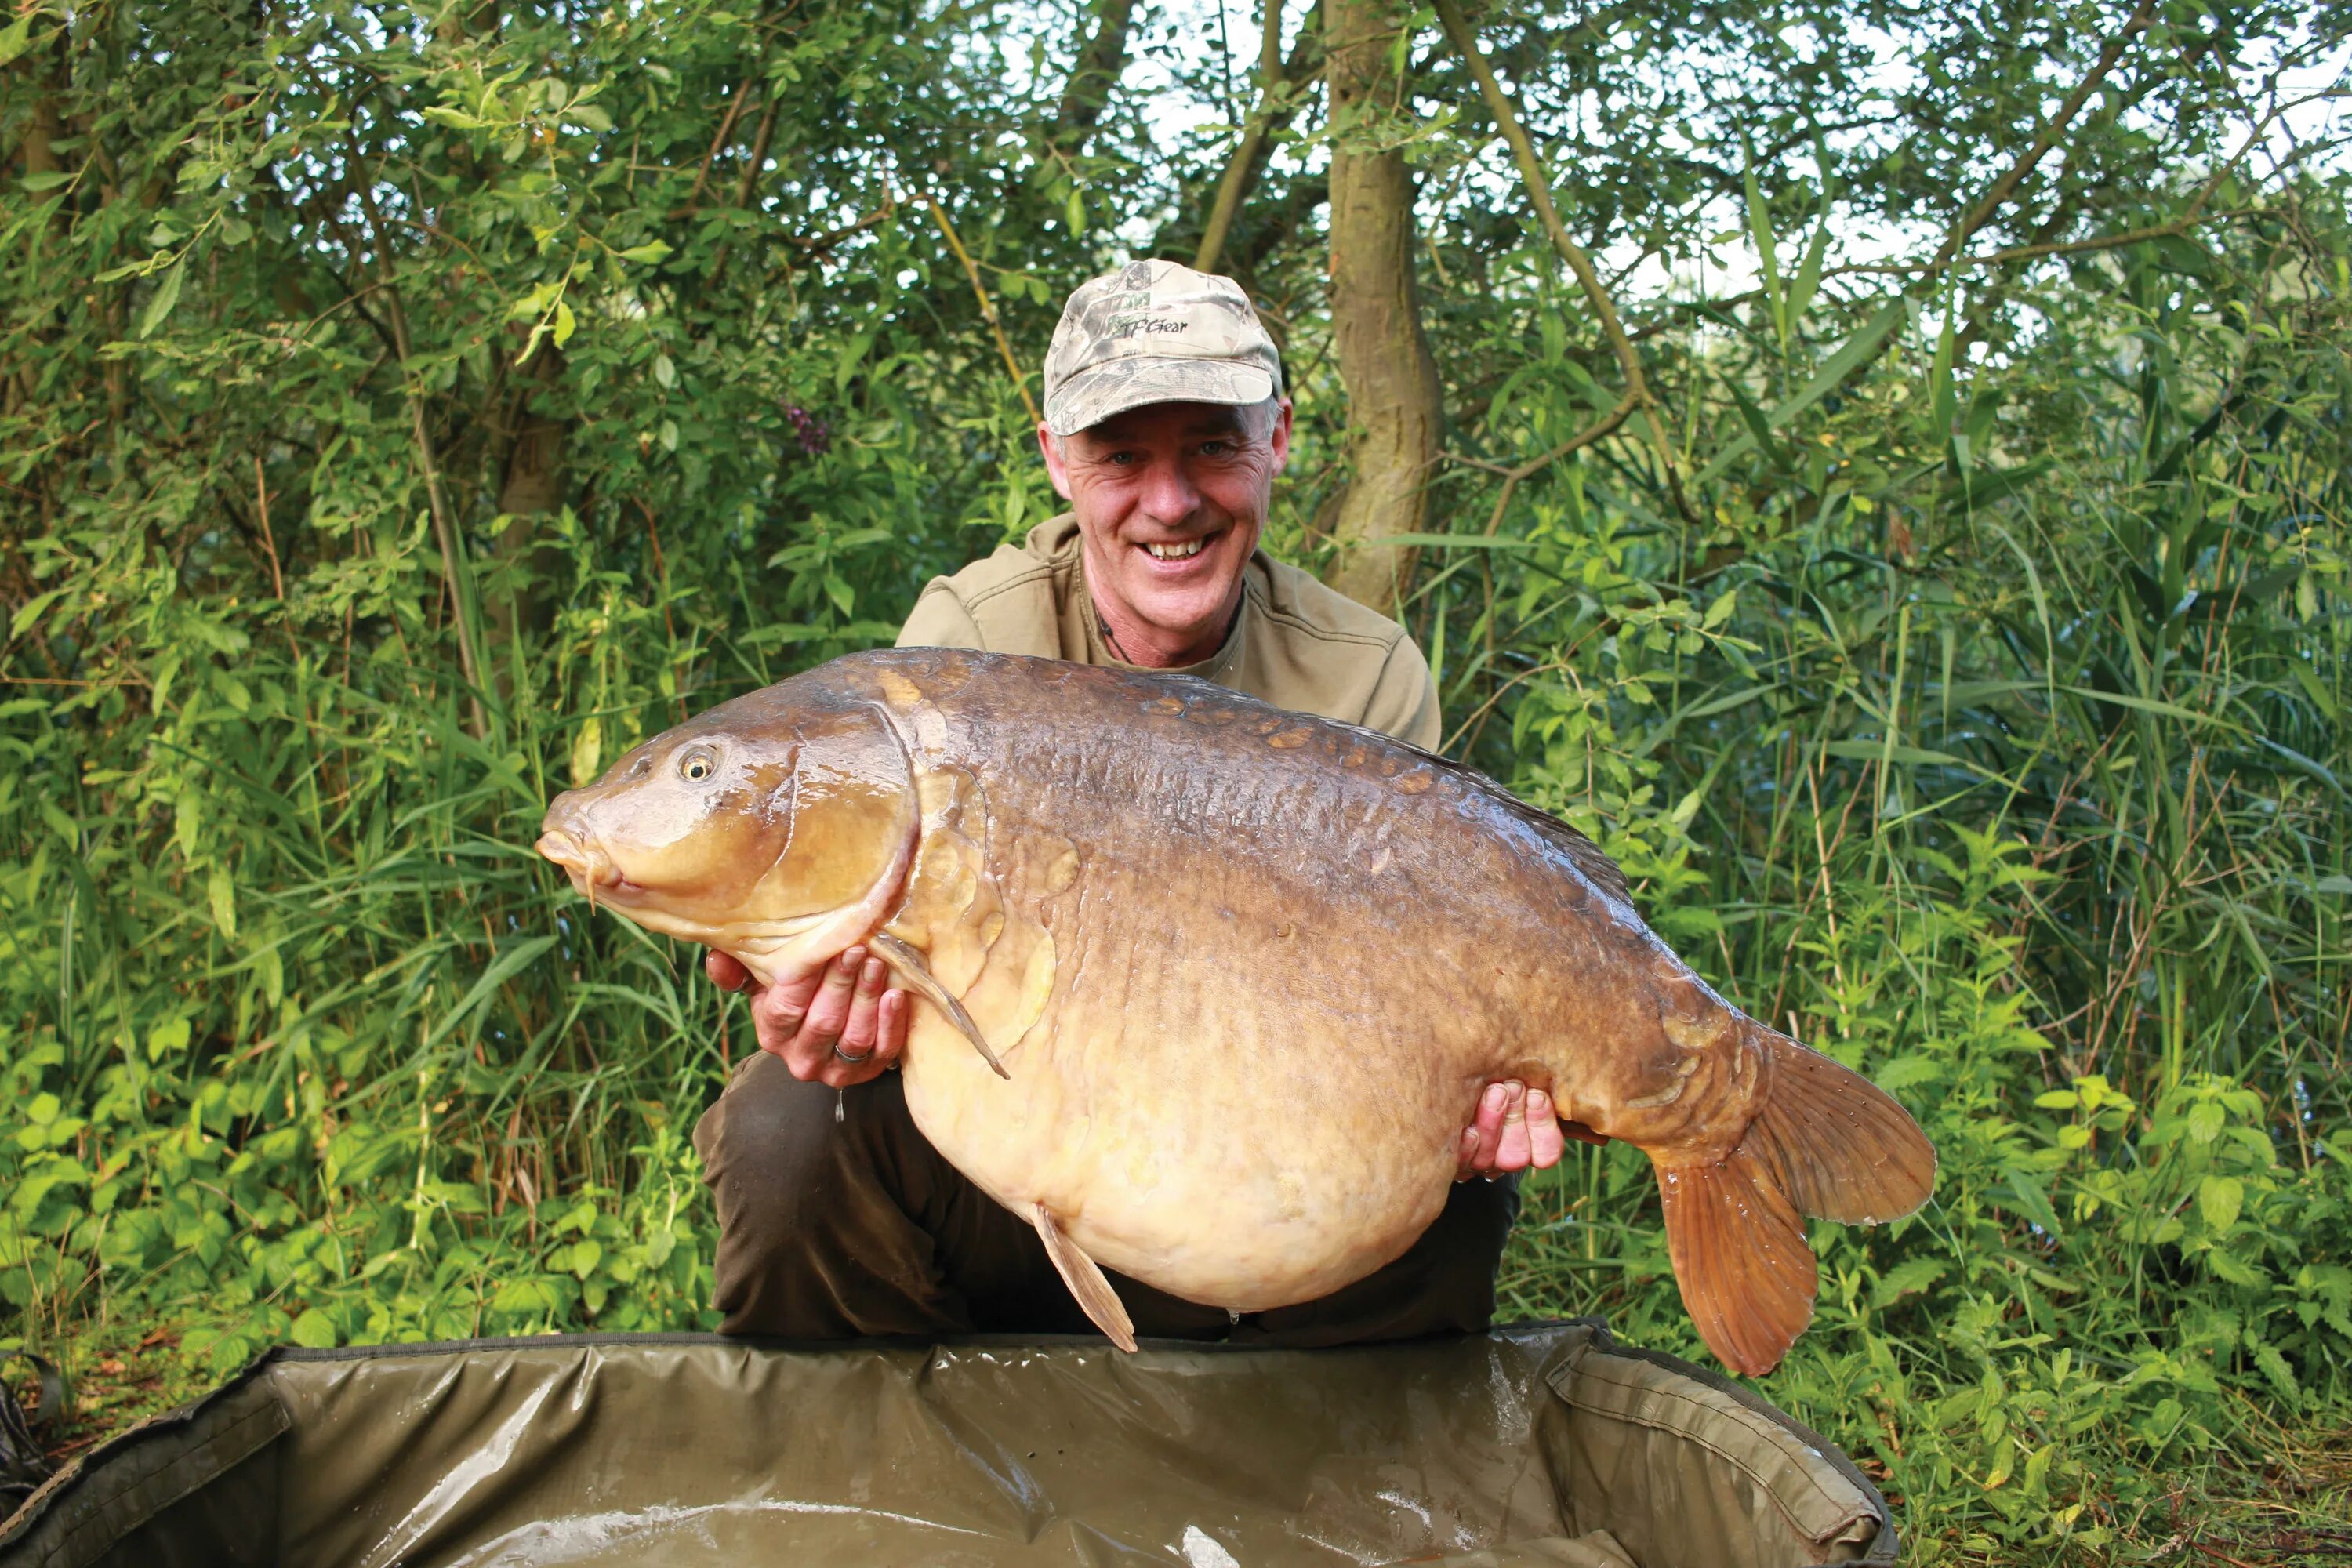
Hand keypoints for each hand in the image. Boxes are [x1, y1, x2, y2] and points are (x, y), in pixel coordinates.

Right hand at [705, 946, 908, 1087]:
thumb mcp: (765, 983)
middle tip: (858, 949)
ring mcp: (835, 1070)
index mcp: (772, 1034)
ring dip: (867, 999)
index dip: (808, 979)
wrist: (832, 1029)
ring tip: (877, 964)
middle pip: (824, 1022)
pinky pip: (882, 1051)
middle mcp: (800, 1059)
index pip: (786, 1008)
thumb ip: (740, 971)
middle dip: (842, 983)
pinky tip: (895, 995)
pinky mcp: (868, 1072)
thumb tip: (717, 958)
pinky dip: (890, 1023)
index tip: (827, 947)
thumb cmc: (796, 995)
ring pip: (854, 1037)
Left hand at [1455, 1081, 1609, 1180]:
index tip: (1537, 1095)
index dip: (1543, 1126)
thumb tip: (1569, 1066)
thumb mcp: (1523, 1074)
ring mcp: (1477, 1161)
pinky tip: (1467, 1125)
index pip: (1546, 1152)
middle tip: (1512, 1086)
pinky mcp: (1450, 1159)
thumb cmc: (1494, 1071)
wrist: (1447, 1070)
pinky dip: (1466, 1144)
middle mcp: (1504, 1157)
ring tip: (1493, 1091)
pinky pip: (1460, 1162)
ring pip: (1490, 1159)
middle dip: (1515, 1118)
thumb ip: (1538, 1079)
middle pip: (1517, 1156)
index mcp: (1529, 1142)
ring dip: (1492, 1124)